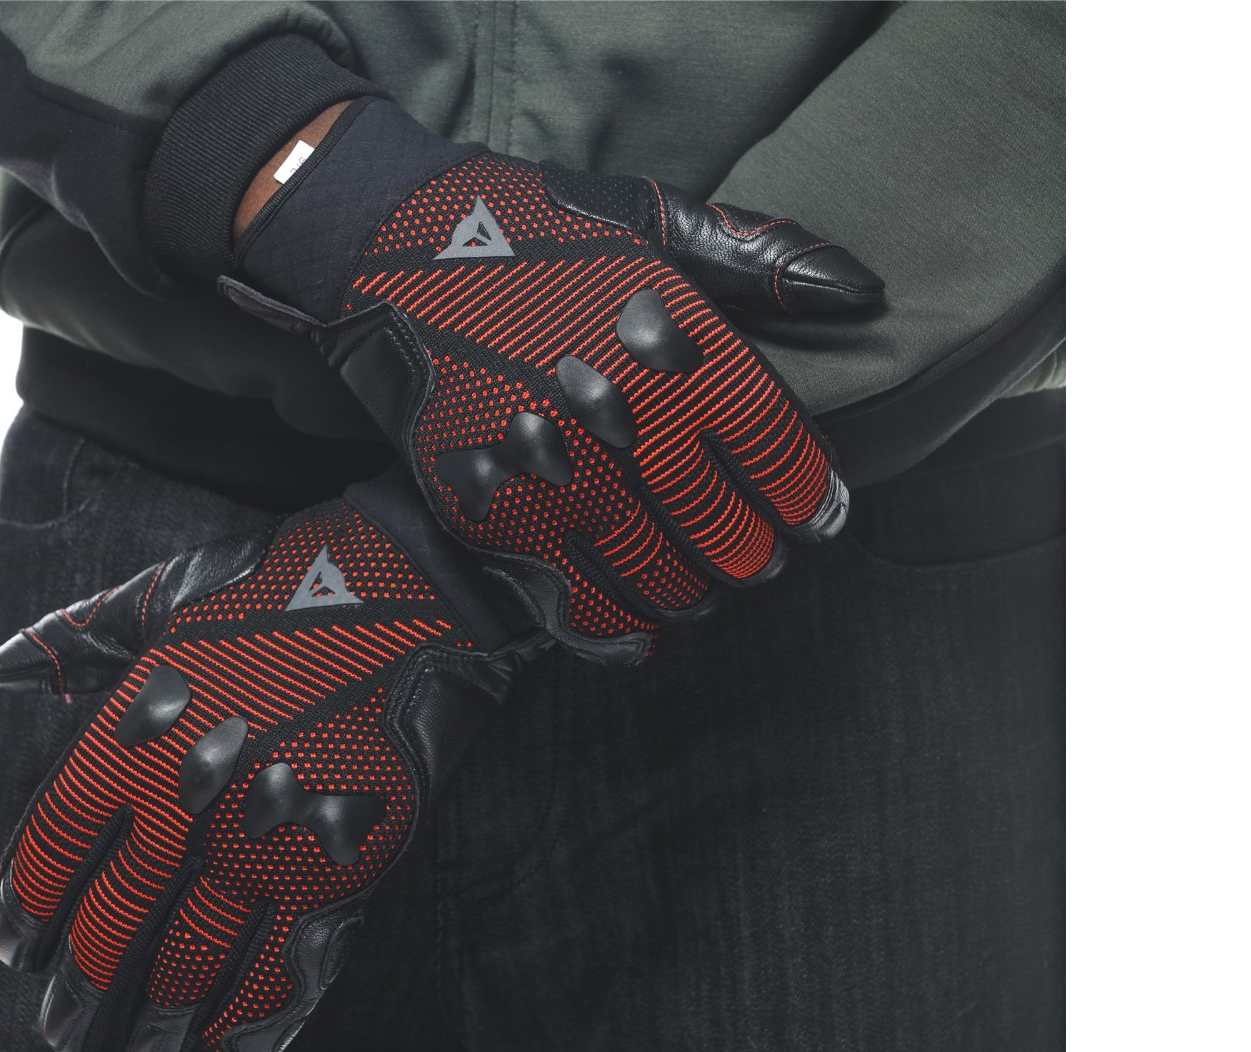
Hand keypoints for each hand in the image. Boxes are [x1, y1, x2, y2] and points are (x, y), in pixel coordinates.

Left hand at [0, 478, 536, 1051]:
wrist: (416, 581)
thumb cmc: (284, 583)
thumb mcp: (166, 595)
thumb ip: (75, 637)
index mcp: (135, 728)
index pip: (53, 844)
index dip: (25, 905)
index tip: (17, 946)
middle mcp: (190, 793)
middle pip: (113, 919)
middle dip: (80, 987)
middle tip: (63, 1030)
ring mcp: (269, 832)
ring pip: (196, 954)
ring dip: (160, 1014)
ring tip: (141, 1050)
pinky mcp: (345, 855)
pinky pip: (289, 958)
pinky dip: (256, 1016)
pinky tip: (230, 1050)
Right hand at [224, 99, 883, 663]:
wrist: (386, 248)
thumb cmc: (531, 235)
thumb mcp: (648, 220)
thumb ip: (757, 259)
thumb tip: (865, 293)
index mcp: (667, 336)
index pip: (772, 445)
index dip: (811, 497)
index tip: (824, 524)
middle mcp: (616, 409)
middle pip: (719, 522)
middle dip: (753, 557)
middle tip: (760, 566)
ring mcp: (550, 467)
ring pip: (653, 573)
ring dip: (691, 597)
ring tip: (703, 596)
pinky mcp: (489, 507)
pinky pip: (573, 599)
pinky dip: (616, 630)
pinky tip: (640, 632)